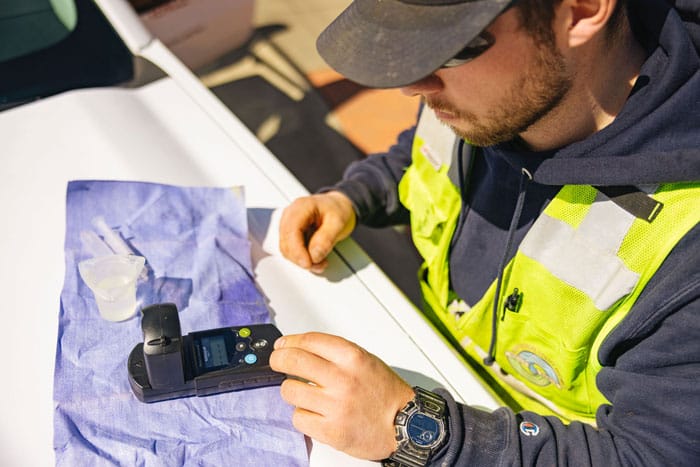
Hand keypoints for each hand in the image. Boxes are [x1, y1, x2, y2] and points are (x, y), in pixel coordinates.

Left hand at [270, 332, 414, 460]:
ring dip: (292, 390)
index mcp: (352, 358)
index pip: (309, 341)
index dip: (290, 341)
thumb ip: (335, 354)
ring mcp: (335, 406)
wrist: (405, 425)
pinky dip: (302, 415)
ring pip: (290, 390)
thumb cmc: (385, 393)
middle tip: (277, 362)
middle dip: (278, 360)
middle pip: (292, 361)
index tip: (282, 345)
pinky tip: (313, 412)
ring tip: (303, 393)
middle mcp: (343, 379)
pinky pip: (298, 418)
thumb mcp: (366, 361)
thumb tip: (301, 348)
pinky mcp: (331, 430)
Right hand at [279, 191, 355, 272]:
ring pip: (287, 250)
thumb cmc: (337, 209)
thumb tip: (314, 255)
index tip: (308, 263)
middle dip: (302, 259)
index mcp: (301, 207)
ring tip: (321, 262)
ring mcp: (288, 225)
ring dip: (303, 261)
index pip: (291, 232)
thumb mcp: (338, 222)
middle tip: (321, 264)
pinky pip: (292, 251)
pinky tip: (316, 258)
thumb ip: (326, 238)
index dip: (297, 251)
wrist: (337, 206)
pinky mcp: (290, 235)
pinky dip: (303, 258)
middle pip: (286, 244)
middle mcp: (290, 215)